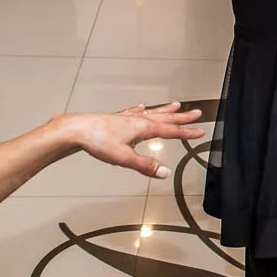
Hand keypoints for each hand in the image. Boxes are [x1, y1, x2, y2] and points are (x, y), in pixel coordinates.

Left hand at [57, 103, 205, 178]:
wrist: (77, 130)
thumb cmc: (98, 141)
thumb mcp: (124, 158)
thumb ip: (145, 165)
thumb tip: (165, 171)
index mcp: (143, 128)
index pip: (170, 131)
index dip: (186, 132)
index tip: (200, 131)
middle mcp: (138, 120)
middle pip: (165, 118)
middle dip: (182, 117)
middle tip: (197, 113)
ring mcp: (128, 118)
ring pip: (152, 112)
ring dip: (166, 110)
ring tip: (177, 105)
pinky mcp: (117, 118)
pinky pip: (135, 111)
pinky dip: (142, 109)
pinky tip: (142, 106)